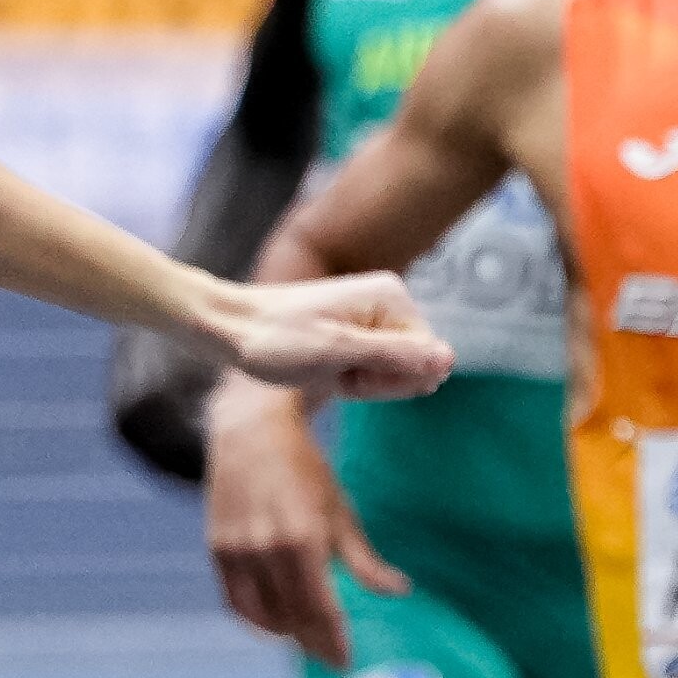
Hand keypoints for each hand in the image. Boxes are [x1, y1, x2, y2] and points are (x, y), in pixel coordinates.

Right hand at [205, 379, 401, 669]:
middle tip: (329, 656)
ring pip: (262, 615)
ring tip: (306, 638)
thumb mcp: (340, 512)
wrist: (250, 432)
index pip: (319, 609)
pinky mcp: (217, 549)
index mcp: (303, 540)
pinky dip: (255, 621)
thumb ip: (365, 561)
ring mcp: (237, 551)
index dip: (332, 640)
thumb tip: (399, 592)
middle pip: (292, 617)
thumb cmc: (305, 471)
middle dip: (313, 642)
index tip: (344, 660)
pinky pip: (235, 602)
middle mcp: (266, 549)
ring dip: (286, 633)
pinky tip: (275, 625)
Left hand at [219, 269, 451, 404]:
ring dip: (361, 380)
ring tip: (325, 367)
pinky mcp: (356, 329)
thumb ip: (395, 356)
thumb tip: (449, 360)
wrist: (228, 327)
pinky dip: (349, 376)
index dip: (390, 379)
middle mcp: (387, 301)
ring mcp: (371, 315)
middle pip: (411, 364)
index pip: (426, 358)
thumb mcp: (337, 352)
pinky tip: (323, 369)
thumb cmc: (275, 339)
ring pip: (392, 369)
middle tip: (334, 370)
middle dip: (376, 380)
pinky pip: (372, 366)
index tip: (348, 373)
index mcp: (391, 297)